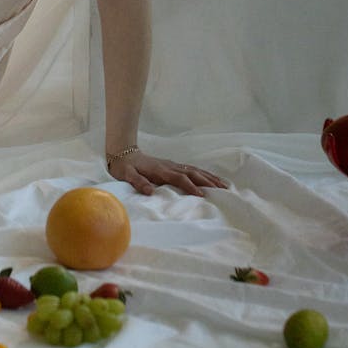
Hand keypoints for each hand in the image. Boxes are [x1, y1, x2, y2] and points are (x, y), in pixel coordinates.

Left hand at [108, 149, 227, 196]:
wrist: (123, 152)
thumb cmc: (125, 167)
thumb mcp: (127, 175)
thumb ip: (138, 182)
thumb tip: (150, 191)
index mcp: (160, 170)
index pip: (179, 178)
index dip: (190, 186)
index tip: (202, 195)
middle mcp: (170, 166)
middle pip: (192, 173)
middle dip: (208, 181)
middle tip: (223, 190)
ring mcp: (173, 165)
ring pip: (195, 170)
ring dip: (209, 177)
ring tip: (224, 185)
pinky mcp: (173, 165)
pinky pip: (192, 169)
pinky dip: (204, 174)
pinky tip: (212, 179)